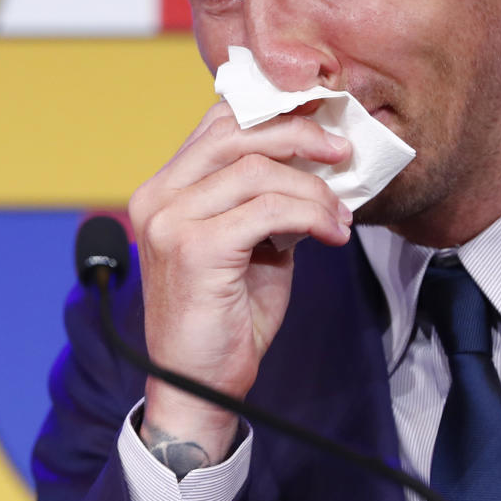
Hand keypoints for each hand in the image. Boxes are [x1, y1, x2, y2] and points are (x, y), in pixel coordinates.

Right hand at [128, 101, 352, 468]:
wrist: (200, 389)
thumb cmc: (227, 316)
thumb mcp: (250, 241)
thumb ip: (266, 197)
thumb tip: (317, 160)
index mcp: (165, 188)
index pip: (218, 123)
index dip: (273, 111)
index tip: (321, 119)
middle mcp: (158, 196)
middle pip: (237, 133)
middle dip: (299, 135)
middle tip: (341, 153)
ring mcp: (170, 220)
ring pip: (258, 170)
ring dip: (313, 190)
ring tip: (339, 216)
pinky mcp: (193, 248)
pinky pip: (268, 209)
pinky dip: (310, 215)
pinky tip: (331, 234)